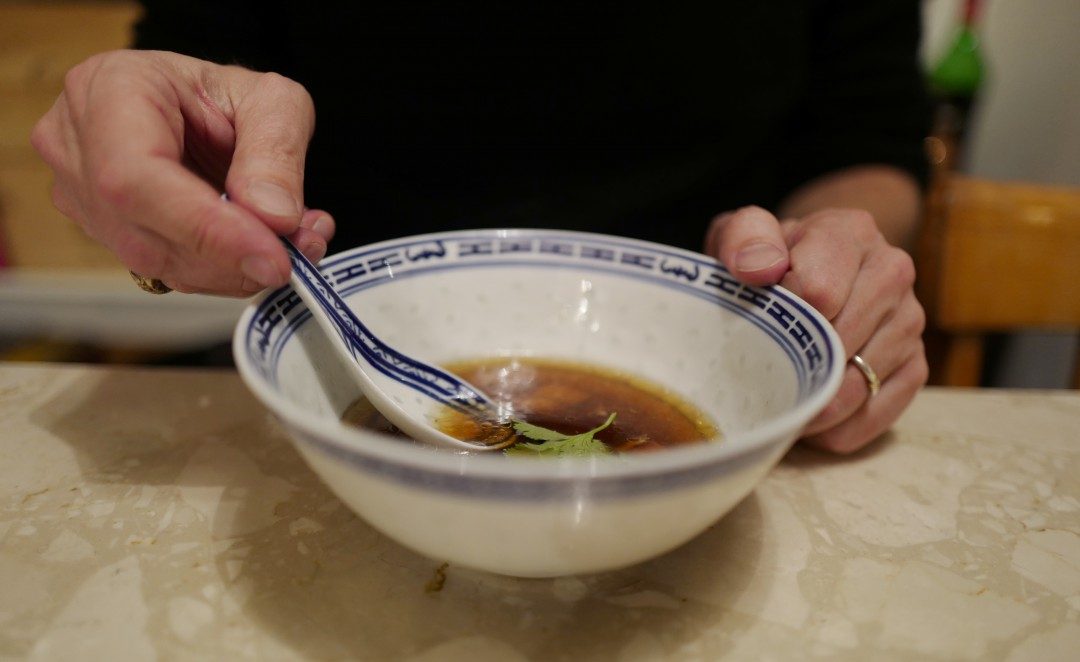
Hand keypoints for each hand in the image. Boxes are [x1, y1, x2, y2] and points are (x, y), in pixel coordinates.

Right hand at [31, 50, 334, 295]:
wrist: (197, 108)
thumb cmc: (224, 94)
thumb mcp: (273, 100)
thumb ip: (278, 151)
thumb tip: (273, 217)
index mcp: (108, 90)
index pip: (136, 177)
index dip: (207, 229)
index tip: (273, 257)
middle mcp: (76, 145)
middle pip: (143, 233)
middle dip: (232, 258)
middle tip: (298, 254)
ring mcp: (80, 194)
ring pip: (156, 263)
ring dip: (235, 269)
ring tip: (295, 243)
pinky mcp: (104, 233)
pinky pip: (167, 271)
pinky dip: (225, 271)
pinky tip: (264, 248)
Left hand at [706, 206, 927, 452]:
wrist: (803, 267)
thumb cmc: (767, 257)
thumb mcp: (743, 234)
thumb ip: (745, 238)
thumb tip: (760, 269)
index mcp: (851, 232)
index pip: (819, 292)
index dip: (783, 319)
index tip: (761, 324)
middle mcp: (892, 271)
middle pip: (842, 344)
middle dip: (796, 369)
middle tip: (760, 382)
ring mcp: (910, 320)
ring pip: (860, 385)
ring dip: (814, 408)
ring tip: (780, 405)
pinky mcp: (916, 364)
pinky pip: (880, 413)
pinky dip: (839, 431)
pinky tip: (809, 423)